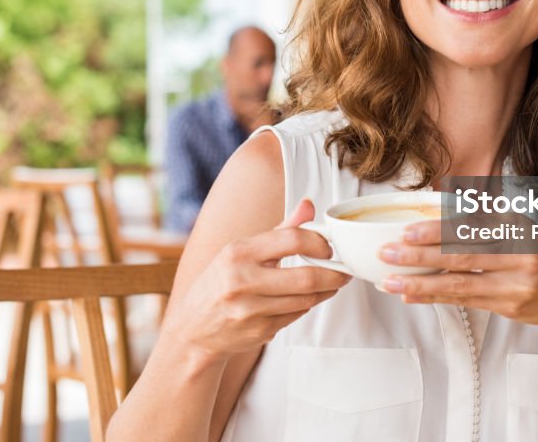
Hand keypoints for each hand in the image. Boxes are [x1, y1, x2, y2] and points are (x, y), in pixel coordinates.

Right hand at [167, 199, 350, 358]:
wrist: (193, 330)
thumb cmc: (219, 283)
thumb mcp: (241, 250)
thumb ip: (280, 230)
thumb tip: (309, 205)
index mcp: (238, 253)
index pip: (291, 239)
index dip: (318, 242)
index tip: (328, 247)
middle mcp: (242, 281)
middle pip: (306, 277)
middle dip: (334, 274)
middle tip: (344, 270)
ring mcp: (251, 310)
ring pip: (306, 299)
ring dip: (325, 291)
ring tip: (332, 282)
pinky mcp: (259, 332)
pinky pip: (296, 316)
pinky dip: (307, 305)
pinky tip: (306, 298)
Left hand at [377, 219, 537, 335]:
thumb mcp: (529, 228)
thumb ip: (492, 221)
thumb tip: (446, 208)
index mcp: (521, 227)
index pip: (472, 228)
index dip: (438, 230)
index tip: (408, 230)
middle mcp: (520, 255)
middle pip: (462, 255)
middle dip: (420, 255)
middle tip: (389, 252)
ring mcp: (515, 284)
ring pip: (459, 282)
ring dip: (420, 282)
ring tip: (390, 280)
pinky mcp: (509, 306)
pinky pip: (465, 300)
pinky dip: (436, 297)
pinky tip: (412, 295)